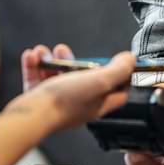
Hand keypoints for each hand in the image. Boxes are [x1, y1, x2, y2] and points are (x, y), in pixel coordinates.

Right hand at [10, 50, 134, 132]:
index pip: (117, 91)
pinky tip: (31, 56)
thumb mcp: (99, 81)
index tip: (116, 61)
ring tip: (43, 52)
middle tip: (63, 50)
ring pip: (57, 75)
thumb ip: (118, 70)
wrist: (32, 115)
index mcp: (97, 104)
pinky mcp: (39, 100)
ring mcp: (58, 102)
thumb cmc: (65, 101)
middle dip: (73, 60)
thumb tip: (131, 59)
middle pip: (83, 78)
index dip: (120, 75)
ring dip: (49, 59)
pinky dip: (34, 65)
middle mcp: (79, 104)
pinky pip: (37, 78)